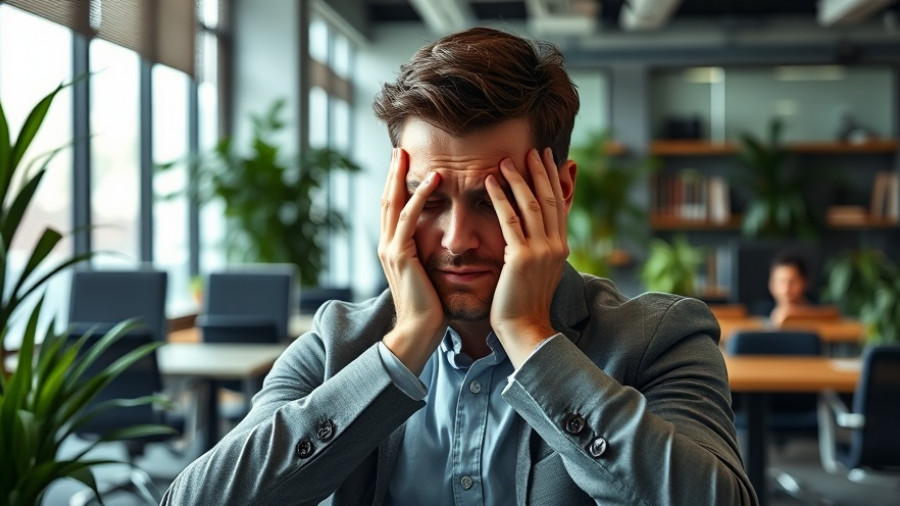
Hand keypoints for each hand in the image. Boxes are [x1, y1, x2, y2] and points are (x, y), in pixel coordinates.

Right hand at [378, 148, 447, 373]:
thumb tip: (448, 246)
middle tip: (398, 149)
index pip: (394, 210)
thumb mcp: (431, 275)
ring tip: (408, 155)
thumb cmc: (431, 309)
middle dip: (392, 174)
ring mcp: (390, 250)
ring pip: (393, 204)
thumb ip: (431, 257)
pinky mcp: (400, 256)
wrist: (419, 332)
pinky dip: (418, 197)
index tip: (405, 164)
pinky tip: (432, 180)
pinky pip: (408, 219)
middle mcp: (388, 246)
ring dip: (400, 177)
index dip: (398, 186)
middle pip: (386, 200)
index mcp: (394, 250)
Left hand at [486, 147, 568, 367]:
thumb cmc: (524, 305)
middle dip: (541, 172)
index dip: (554, 181)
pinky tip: (490, 182)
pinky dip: (500, 197)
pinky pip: (510, 220)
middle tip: (534, 149)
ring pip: (532, 205)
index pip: (559, 206)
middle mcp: (555, 246)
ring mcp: (540, 251)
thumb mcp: (537, 273)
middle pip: (550, 199)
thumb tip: (532, 236)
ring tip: (508, 159)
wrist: (524, 329)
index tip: (548, 160)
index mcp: (561, 248)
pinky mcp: (521, 257)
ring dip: (519, 179)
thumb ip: (536, 251)